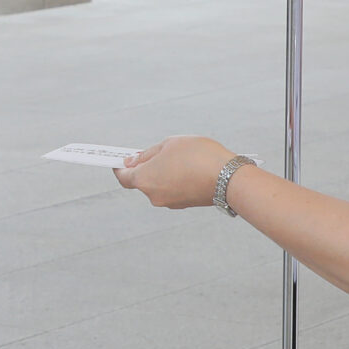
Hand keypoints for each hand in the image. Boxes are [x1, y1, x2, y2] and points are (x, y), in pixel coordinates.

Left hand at [114, 135, 232, 209]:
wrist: (229, 178)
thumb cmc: (198, 156)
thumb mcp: (169, 144)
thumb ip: (148, 153)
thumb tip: (133, 161)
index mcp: (145, 180)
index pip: (123, 177)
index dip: (120, 167)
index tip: (121, 159)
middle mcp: (153, 196)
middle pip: (142, 180)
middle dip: (147, 166)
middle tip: (159, 151)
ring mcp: (169, 202)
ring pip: (158, 185)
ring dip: (163, 172)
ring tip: (180, 157)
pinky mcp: (183, 204)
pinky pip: (172, 190)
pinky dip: (174, 180)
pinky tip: (188, 168)